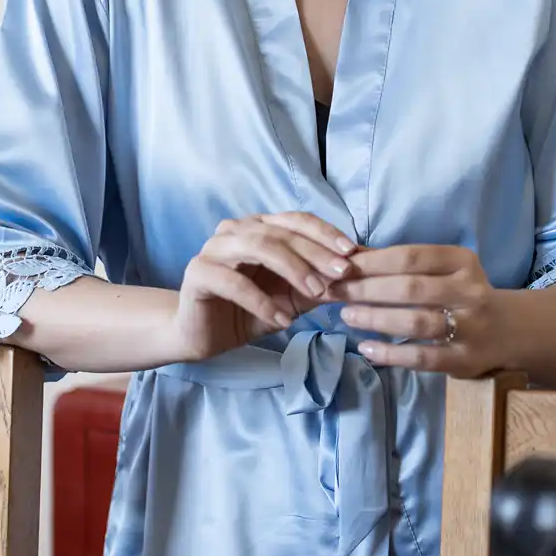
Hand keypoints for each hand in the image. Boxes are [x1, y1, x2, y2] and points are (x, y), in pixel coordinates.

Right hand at [168, 213, 356, 363]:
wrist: (205, 336)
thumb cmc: (249, 310)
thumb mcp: (292, 297)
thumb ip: (319, 284)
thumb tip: (357, 276)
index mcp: (259, 227)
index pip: (296, 220)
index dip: (325, 233)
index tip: (353, 252)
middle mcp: (236, 230)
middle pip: (281, 232)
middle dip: (316, 252)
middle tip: (343, 273)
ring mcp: (214, 248)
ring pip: (260, 247)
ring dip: (294, 269)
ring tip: (317, 292)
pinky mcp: (199, 273)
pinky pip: (234, 282)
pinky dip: (263, 301)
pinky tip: (283, 320)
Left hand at [328, 245, 510, 377]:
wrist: (509, 330)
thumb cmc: (462, 293)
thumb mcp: (443, 270)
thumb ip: (401, 264)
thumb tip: (351, 255)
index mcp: (462, 262)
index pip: (411, 256)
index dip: (373, 262)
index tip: (342, 266)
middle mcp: (469, 291)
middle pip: (410, 288)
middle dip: (367, 289)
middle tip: (336, 292)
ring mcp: (470, 327)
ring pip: (416, 322)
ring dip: (375, 319)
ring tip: (347, 316)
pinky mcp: (465, 360)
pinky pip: (423, 358)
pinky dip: (391, 354)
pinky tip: (366, 348)